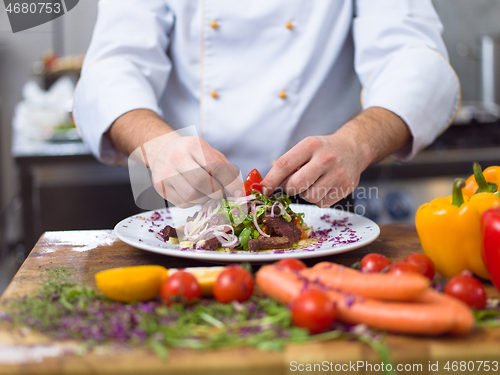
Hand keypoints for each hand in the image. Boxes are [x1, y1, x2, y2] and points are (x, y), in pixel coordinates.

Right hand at [108, 109, 242, 207]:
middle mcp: (177, 157)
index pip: (216, 166)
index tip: (238, 191)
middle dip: (216, 191)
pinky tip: (193, 192)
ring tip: (205, 191)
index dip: (230, 182)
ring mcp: (166, 173)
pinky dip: (193, 202)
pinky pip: (183, 203)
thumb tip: (239, 189)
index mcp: (193, 145)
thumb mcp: (209, 152)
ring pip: (192, 196)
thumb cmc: (191, 153)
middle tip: (220, 192)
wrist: (162, 150)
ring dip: (204, 198)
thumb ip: (226, 168)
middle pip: (202, 182)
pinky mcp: (160, 187)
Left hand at [261, 134, 364, 207]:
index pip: (284, 164)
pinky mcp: (346, 187)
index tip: (263, 190)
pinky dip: (319, 199)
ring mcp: (338, 174)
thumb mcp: (306, 147)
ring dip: (306, 194)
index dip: (270, 180)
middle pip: (296, 185)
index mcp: (310, 145)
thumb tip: (266, 186)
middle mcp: (325, 158)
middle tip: (293, 185)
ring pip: (309, 197)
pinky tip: (325, 186)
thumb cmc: (323, 150)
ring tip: (314, 182)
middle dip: (289, 189)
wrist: (353, 148)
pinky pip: (322, 203)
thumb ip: (288, 164)